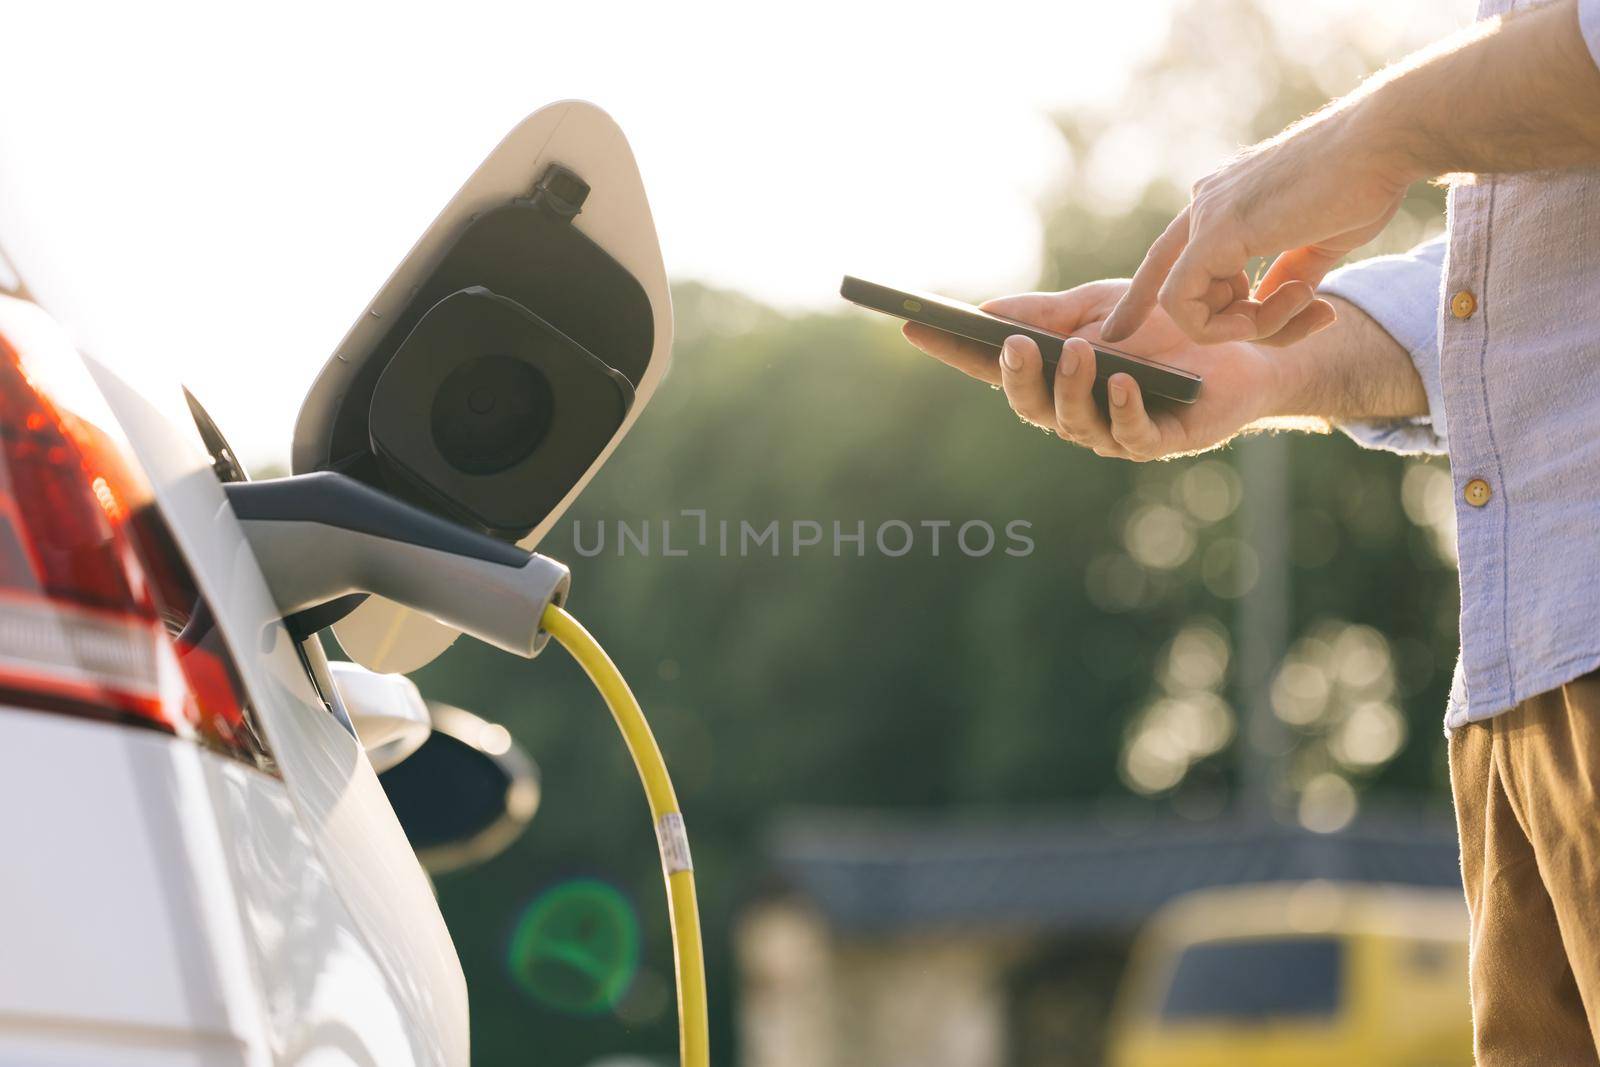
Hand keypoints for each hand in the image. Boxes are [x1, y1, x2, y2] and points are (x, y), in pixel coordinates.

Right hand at [903, 280, 1295, 460]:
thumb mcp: (1099, 306)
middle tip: (1014, 345)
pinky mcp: (1160, 441)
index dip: (952, 352)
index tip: (914, 326)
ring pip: (1073, 422)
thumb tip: (985, 312)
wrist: (1245, 345)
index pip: (990, 366)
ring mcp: (1113, 429)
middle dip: (1017, 376)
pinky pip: (1131, 434)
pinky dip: (1122, 409)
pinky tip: (1121, 381)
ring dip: (1071, 387)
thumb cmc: (1164, 327)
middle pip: (1027, 403)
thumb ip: (1045, 312)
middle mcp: (1073, 409)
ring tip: (1078, 352)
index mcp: (1051, 375)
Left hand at [1100, 106, 1416, 346]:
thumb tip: (1276, 300)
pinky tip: (1269, 313)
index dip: (1141, 297)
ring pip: (1183, 305)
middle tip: (1295, 315)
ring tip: (1301, 299)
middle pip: (1178, 289)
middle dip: (1222, 326)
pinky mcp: (1216, 231)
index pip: (1169, 257)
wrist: (1387, 142)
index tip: (1119, 330)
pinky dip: (1223, 326)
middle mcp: (1205, 202)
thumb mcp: (1320, 239)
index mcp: (1224, 200)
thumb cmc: (1366, 182)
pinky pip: (1184, 304)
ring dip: (1243, 327)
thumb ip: (1289, 272)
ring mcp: (1206, 214)